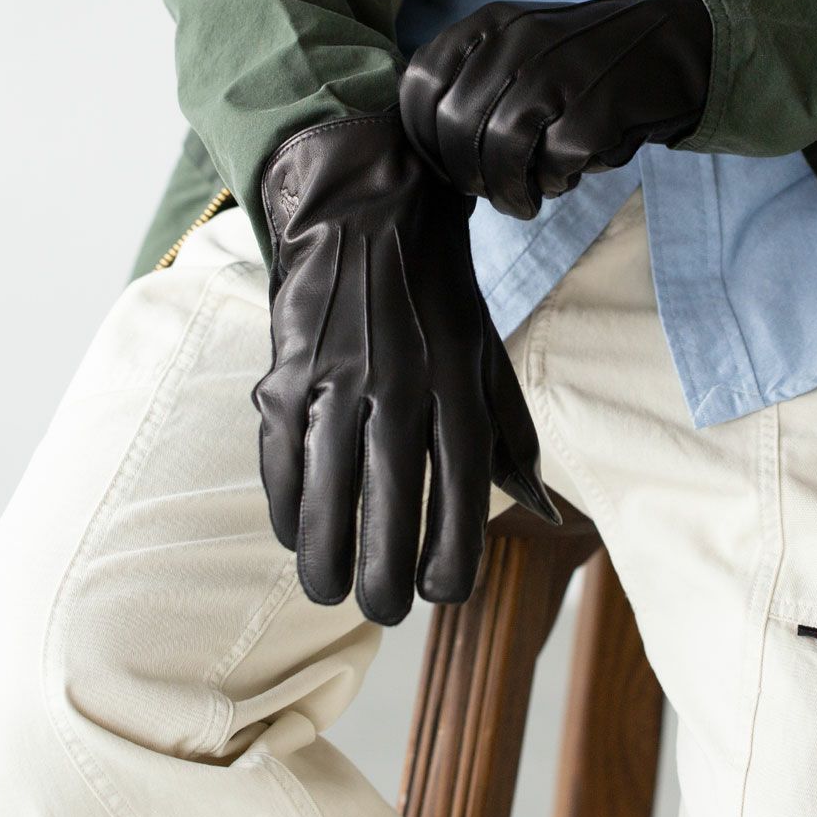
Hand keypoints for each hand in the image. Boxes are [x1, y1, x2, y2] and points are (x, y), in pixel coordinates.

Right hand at [251, 111, 558, 624]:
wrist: (365, 209)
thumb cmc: (435, 290)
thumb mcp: (486, 347)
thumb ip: (508, 427)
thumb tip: (537, 506)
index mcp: (455, 378)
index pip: (461, 486)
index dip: (452, 551)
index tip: (443, 593)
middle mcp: (397, 382)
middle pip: (389, 499)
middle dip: (383, 571)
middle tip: (383, 608)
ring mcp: (335, 377)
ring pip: (324, 488)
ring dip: (323, 551)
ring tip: (331, 588)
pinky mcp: (287, 371)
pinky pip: (279, 455)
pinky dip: (284, 503)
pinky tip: (293, 531)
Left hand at [399, 0, 712, 218]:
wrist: (673, 42)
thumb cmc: (586, 62)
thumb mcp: (522, 45)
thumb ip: (472, 78)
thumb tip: (427, 144)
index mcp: (491, 24)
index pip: (420, 83)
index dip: (423, 137)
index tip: (444, 166)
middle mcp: (519, 40)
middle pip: (457, 124)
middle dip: (465, 174)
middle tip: (486, 192)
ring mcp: (559, 72)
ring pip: (501, 148)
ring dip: (508, 190)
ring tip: (524, 201)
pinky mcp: (597, 106)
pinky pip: (555, 163)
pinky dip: (557, 181)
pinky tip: (568, 176)